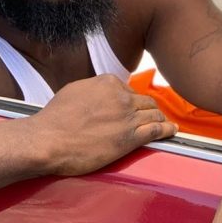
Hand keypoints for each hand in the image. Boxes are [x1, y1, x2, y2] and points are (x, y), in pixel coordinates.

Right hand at [31, 74, 176, 176]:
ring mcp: (127, 117)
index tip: (132, 108)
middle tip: (150, 116)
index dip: (131, 101)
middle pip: (144, 101)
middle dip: (148, 109)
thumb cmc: (56, 118)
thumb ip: (93, 90)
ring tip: (164, 124)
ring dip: (159, 119)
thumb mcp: (74, 91)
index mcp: (107, 82)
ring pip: (154, 114)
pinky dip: (167, 130)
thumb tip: (100, 93)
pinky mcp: (130, 138)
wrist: (49, 139)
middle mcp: (121, 96)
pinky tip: (171, 130)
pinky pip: (156, 130)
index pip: (129, 89)